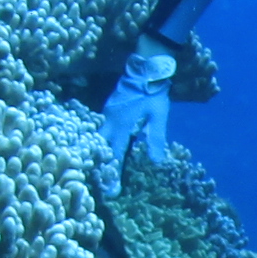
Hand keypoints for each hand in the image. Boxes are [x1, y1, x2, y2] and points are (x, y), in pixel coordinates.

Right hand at [94, 34, 180, 178]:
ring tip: (98, 167)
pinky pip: (101, 127)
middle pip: (100, 147)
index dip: (112, 173)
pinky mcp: (109, 107)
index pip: (114, 155)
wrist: (146, 66)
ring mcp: (107, 113)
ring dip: (98, 151)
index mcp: (120, 126)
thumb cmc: (153, 92)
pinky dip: (101, 139)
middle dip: (100, 164)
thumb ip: (156, 138)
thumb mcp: (158, 115)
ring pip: (98, 136)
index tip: (111, 191)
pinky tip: (103, 145)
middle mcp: (109, 121)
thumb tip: (157, 162)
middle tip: (100, 181)